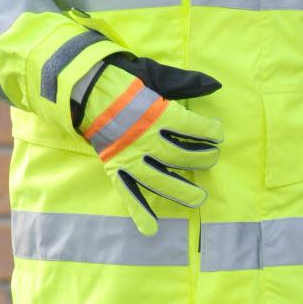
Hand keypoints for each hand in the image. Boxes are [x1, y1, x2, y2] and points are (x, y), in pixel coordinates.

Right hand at [77, 52, 223, 235]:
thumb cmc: (122, 81)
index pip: (192, 128)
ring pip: (160, 179)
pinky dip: (138, 212)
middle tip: (211, 159)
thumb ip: (184, 82)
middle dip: (201, 159)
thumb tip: (214, 84)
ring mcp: (130, 156)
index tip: (217, 133)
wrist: (84, 89)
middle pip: (180, 156)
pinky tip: (151, 229)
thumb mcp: (154, 74)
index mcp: (157, 113)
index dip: (209, 131)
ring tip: (199, 199)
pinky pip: (128, 193)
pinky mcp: (115, 167)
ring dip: (181, 190)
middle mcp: (146, 139)